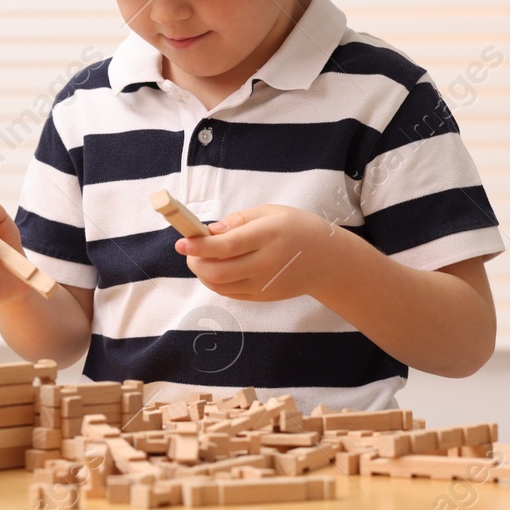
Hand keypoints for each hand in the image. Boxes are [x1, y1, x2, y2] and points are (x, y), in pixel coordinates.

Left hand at [175, 204, 334, 301]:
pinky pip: (229, 292)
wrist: (329, 262)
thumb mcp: (272, 212)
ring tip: (201, 256)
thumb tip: (210, 231)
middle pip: (218, 271)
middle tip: (188, 248)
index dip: (199, 246)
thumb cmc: (298, 229)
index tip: (181, 241)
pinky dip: (214, 280)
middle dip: (195, 260)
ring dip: (202, 271)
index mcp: (269, 236)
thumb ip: (239, 220)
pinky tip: (216, 267)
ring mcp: (264, 284)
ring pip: (219, 285)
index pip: (227, 246)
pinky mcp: (262, 297)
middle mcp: (266, 263)